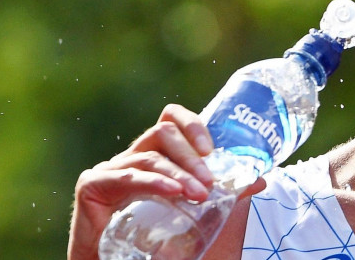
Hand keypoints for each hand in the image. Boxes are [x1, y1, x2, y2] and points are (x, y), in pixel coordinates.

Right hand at [67, 104, 263, 259]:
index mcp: (154, 154)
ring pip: (151, 156)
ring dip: (179, 173)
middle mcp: (132, 155)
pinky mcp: (92, 184)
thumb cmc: (152, 235)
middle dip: (191, 157)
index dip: (192, 125)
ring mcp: (110, 168)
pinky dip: (155, 182)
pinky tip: (173, 192)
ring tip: (199, 194)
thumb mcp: (192, 208)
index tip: (211, 150)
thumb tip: (262, 180)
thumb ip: (223, 193)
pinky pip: (128, 176)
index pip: (171, 119)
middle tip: (209, 183)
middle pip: (164, 134)